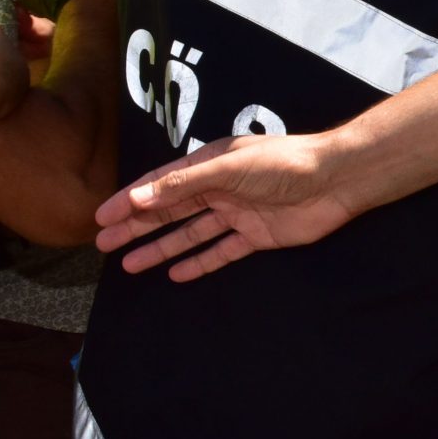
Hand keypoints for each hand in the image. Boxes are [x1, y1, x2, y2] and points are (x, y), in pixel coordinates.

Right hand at [94, 130, 360, 279]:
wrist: (336, 179)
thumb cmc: (283, 163)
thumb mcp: (227, 168)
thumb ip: (184, 185)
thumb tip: (140, 197)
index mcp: (209, 165)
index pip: (160, 185)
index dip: (130, 200)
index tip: (102, 217)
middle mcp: (219, 188)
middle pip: (169, 212)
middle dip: (137, 227)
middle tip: (104, 244)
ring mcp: (237, 214)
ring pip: (190, 234)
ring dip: (161, 248)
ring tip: (130, 265)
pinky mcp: (257, 236)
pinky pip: (221, 252)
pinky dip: (199, 262)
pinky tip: (177, 274)